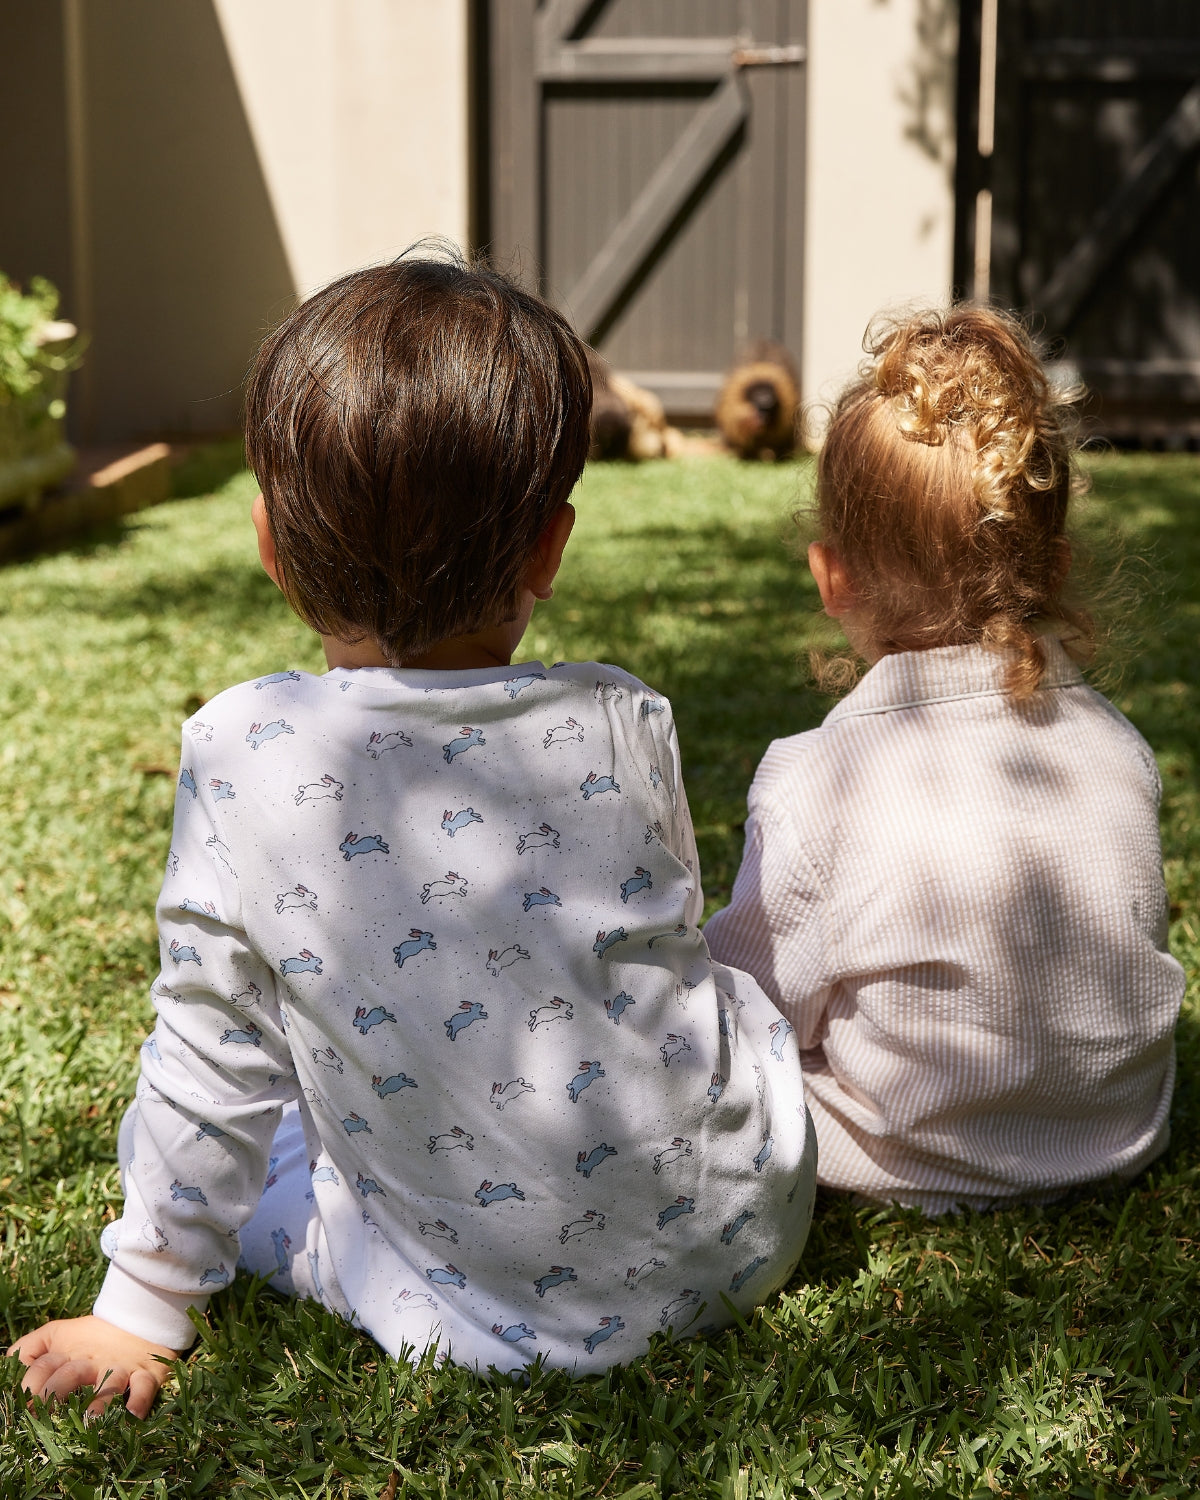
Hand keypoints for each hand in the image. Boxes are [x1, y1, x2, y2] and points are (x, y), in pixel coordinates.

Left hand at [9, 1316, 180, 1418]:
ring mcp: (121, 1368)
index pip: (44, 1364)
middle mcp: (93, 1362)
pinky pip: (145, 1387)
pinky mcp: (147, 1374)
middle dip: (55, 1395)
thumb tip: (7, 1369)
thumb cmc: (92, 1335)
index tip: (21, 1405)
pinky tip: (133, 1415)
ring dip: (99, 1403)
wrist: (141, 1316)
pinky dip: (140, 1400)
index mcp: (69, 1353)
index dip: (29, 1383)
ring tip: (90, 1421)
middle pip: (71, 1374)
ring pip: (109, 1384)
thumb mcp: (57, 1334)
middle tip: (45, 1417)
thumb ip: (29, 1349)